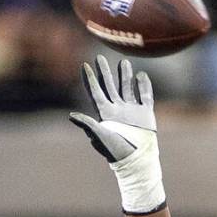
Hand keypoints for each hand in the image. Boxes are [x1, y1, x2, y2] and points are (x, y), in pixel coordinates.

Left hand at [70, 55, 164, 213]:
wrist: (137, 159)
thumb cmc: (117, 151)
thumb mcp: (101, 137)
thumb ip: (88, 125)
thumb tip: (71, 116)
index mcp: (105, 113)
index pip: (96, 92)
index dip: (90, 79)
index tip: (85, 65)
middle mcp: (117, 110)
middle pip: (110, 86)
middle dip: (105, 72)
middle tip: (100, 57)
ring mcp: (131, 111)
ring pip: (127, 88)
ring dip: (125, 76)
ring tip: (123, 62)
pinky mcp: (145, 114)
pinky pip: (145, 96)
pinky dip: (144, 86)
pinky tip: (141, 76)